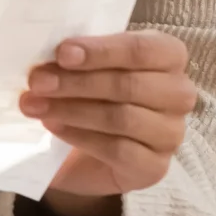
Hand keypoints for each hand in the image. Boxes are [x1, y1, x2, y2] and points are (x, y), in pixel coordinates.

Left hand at [18, 30, 197, 215]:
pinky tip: (54, 127)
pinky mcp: (155, 167)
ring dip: (72, 109)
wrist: (85, 153)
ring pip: (122, 118)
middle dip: (77, 82)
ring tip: (36, 105)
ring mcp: (171, 134)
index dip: (102, 51)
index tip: (62, 53)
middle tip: (37, 81)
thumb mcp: (85, 67)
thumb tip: (48, 55)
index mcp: (168, 56)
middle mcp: (178, 94)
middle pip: (130, 84)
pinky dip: (80, 136)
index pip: (143, 48)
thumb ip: (77, 57)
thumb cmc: (91, 96)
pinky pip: (117, 149)